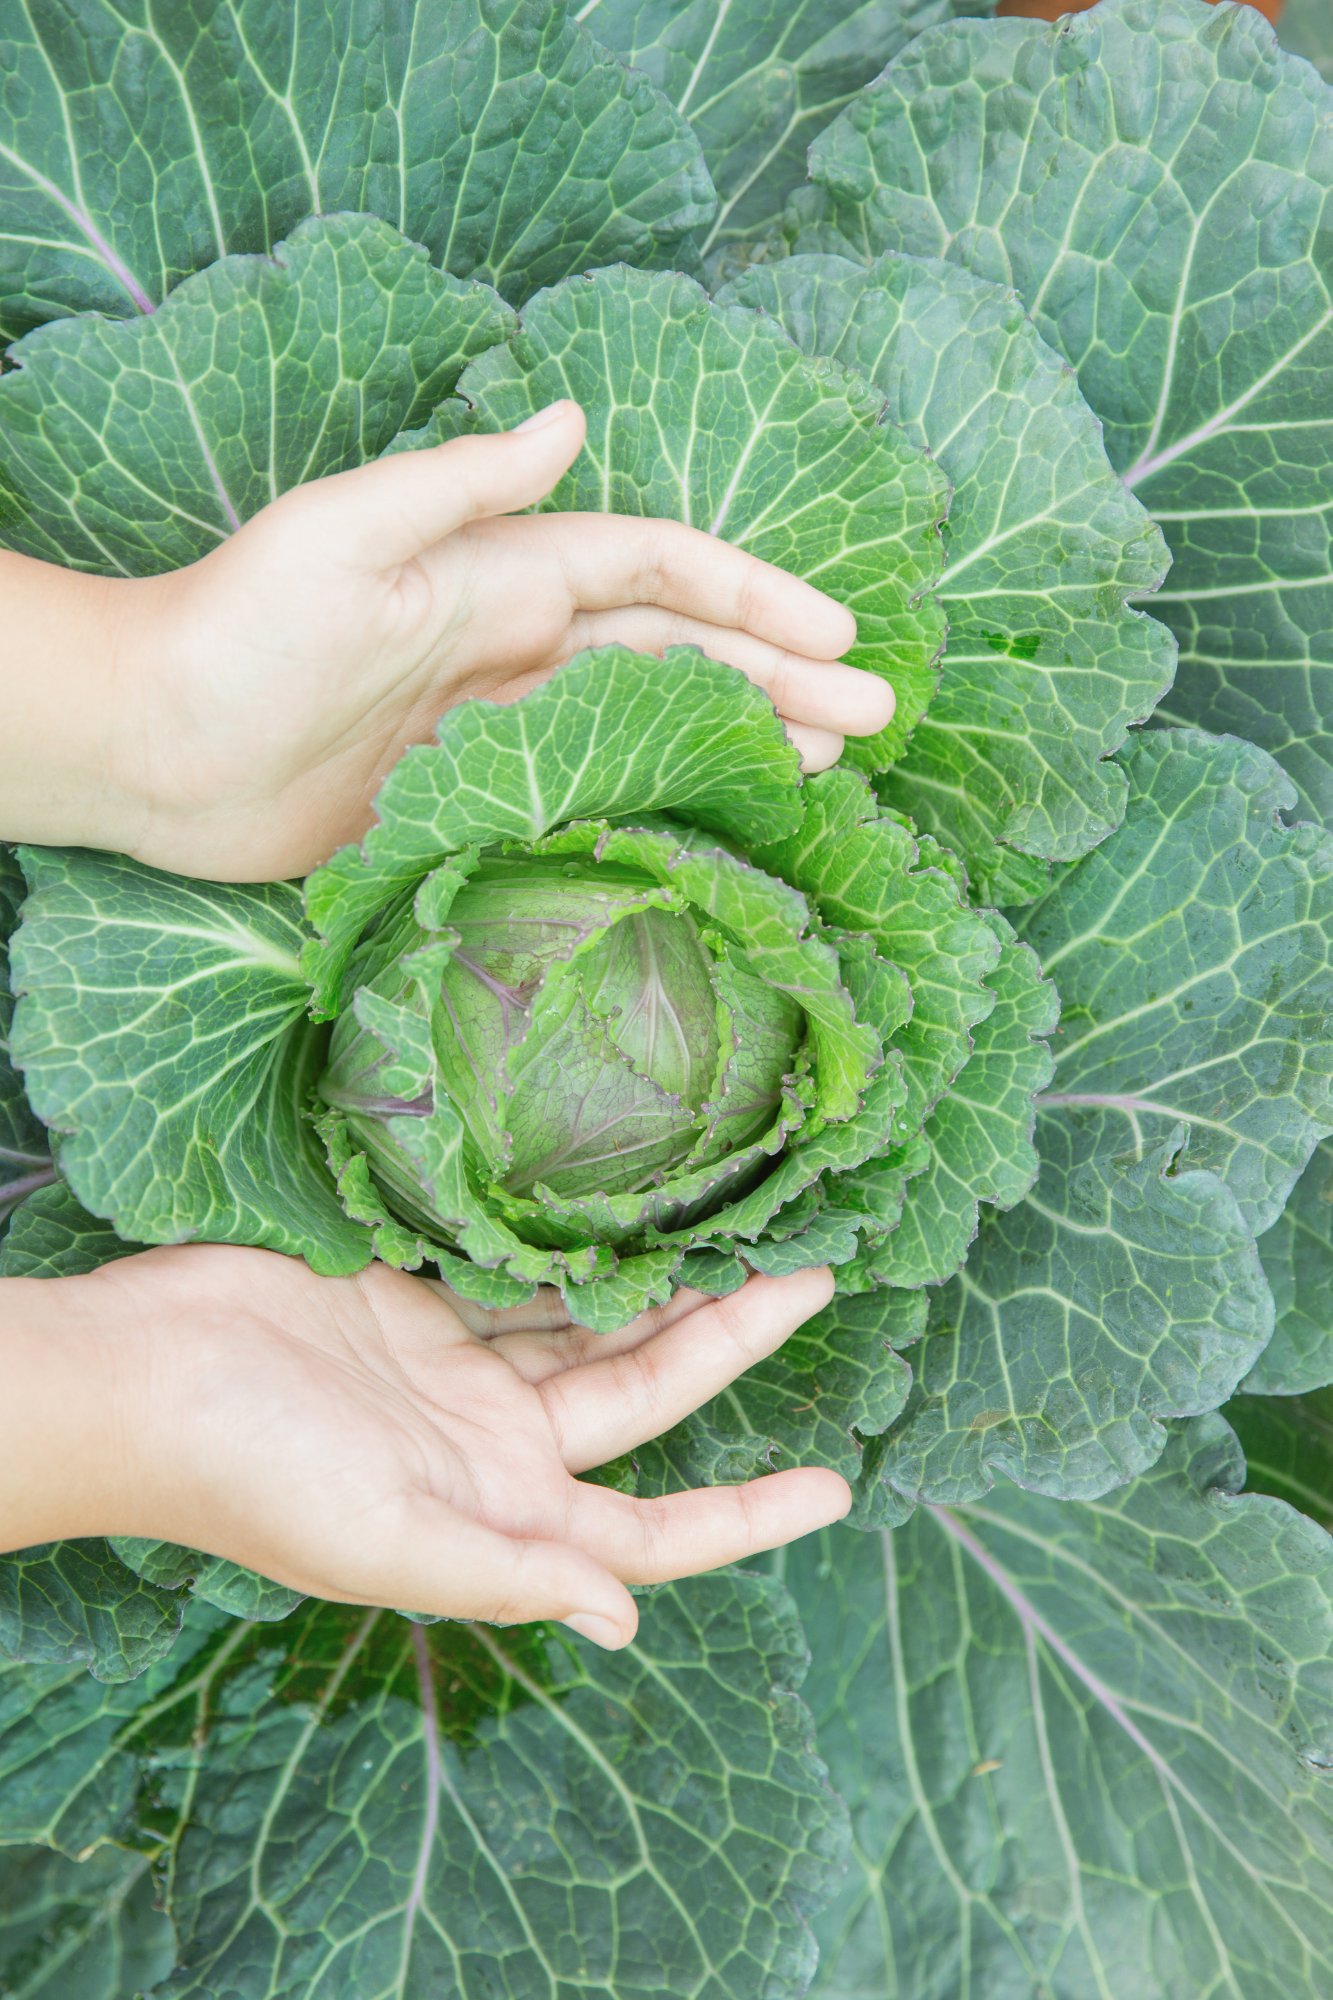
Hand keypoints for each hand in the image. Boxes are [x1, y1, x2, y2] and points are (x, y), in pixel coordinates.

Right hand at [74, 1250, 850, 1647]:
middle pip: (641, 1393)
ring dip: (662, 1284)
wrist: (139, 1372)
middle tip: (814, 1279)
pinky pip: (516, 1264)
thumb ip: (508, 1576)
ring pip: (589, 1319)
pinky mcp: (413, 1292)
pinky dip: (571, 1241)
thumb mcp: (386, 1543)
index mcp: (496, 1515)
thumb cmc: (251, 1472)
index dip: (743, 1516)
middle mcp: (491, 1441)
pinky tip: (632, 1202)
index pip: (648, 1530)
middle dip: (729, 1344)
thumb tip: (622, 1624)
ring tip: (748, 1230)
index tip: (839, 1490)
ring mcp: (454, 1362)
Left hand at [114, 401, 887, 879]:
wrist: (153, 747)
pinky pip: (586, 794)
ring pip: (648, 725)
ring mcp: (495, 726)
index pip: (657, 577)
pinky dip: (657, 802)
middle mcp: (513, 647)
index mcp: (501, 578)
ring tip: (828, 769)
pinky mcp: (466, 797)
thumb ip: (462, 488)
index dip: (753, 597)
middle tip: (877, 716)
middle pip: (677, 656)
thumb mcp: (345, 536)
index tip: (838, 633)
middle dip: (781, 676)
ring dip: (738, 737)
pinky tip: (711, 824)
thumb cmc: (238, 630)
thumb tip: (568, 419)